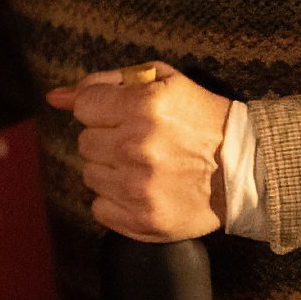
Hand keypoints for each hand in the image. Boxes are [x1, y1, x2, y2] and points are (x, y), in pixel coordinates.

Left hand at [45, 61, 231, 240]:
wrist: (245, 167)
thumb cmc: (200, 117)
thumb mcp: (159, 80)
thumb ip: (103, 82)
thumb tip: (55, 97)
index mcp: (142, 106)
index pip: (84, 107)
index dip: (103, 110)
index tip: (125, 115)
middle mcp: (137, 147)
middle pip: (84, 142)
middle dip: (108, 139)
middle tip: (141, 142)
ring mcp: (139, 187)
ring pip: (90, 174)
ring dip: (112, 169)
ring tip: (145, 165)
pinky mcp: (144, 219)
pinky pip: (99, 207)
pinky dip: (116, 200)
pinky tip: (143, 188)